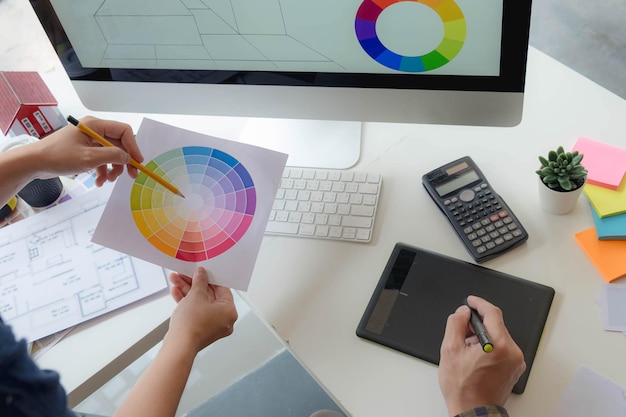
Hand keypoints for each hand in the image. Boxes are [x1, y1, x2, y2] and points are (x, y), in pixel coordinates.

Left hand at [36, 116, 142, 185]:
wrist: (35, 163)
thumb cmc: (57, 156)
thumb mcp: (89, 158)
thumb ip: (112, 156)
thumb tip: (128, 157)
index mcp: (95, 125)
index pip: (123, 131)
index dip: (133, 146)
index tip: (137, 162)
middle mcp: (94, 130)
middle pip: (118, 144)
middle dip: (123, 161)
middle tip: (130, 175)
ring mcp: (89, 141)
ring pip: (110, 154)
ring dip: (112, 168)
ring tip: (108, 180)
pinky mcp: (84, 150)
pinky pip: (100, 159)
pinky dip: (102, 170)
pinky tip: (99, 181)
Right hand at [165, 267, 237, 353]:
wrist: (179, 346)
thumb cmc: (192, 325)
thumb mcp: (196, 295)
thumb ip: (200, 281)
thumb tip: (201, 274)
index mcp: (229, 312)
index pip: (222, 289)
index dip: (210, 278)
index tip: (202, 272)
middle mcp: (223, 320)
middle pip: (209, 295)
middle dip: (194, 284)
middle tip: (186, 275)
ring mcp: (211, 326)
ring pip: (199, 303)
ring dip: (187, 291)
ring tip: (176, 280)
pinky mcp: (199, 329)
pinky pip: (195, 312)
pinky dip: (186, 302)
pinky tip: (175, 292)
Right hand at [438, 295, 525, 416]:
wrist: (473, 410)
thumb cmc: (463, 388)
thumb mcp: (450, 350)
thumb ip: (456, 324)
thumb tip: (462, 313)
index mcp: (499, 346)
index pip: (493, 313)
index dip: (479, 304)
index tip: (471, 301)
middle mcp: (512, 352)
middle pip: (496, 325)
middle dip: (477, 324)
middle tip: (461, 330)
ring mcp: (515, 361)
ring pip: (498, 336)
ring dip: (482, 336)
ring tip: (467, 349)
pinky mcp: (514, 368)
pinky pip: (502, 348)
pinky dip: (489, 346)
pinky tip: (475, 356)